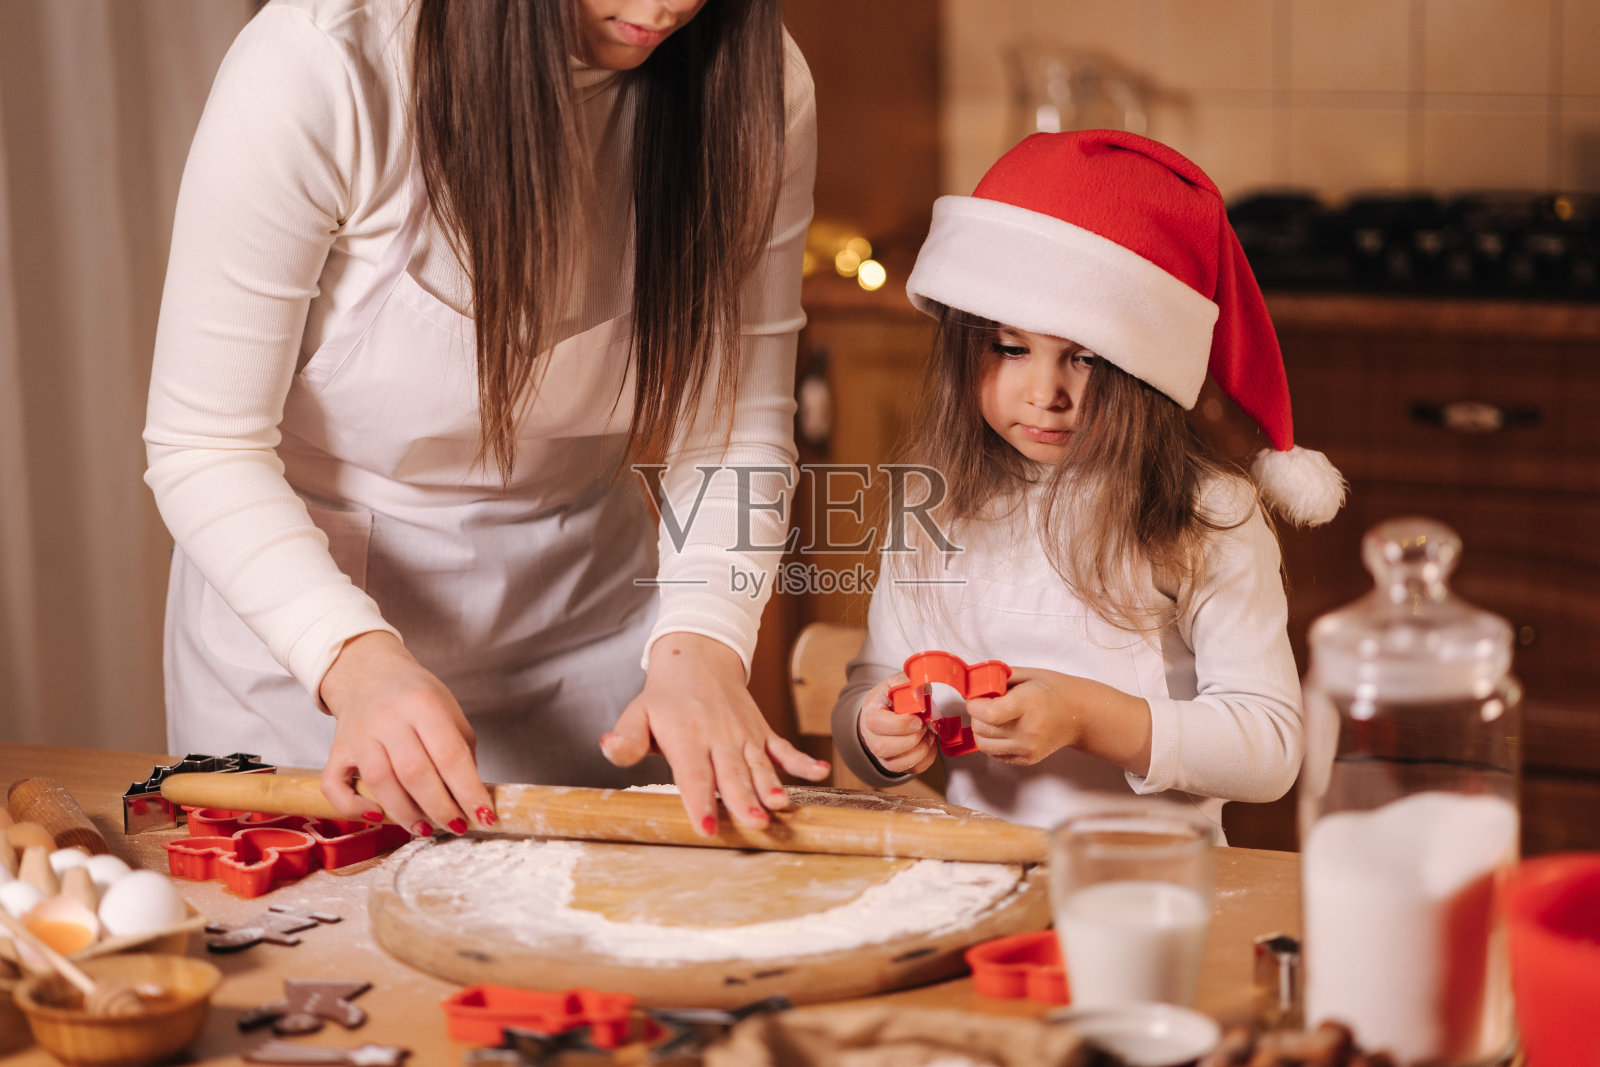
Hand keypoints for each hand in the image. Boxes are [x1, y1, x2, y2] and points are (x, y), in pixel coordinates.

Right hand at [317, 630, 493, 836]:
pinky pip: (336, 786)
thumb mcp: (449, 710)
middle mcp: (388, 717)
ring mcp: (359, 734)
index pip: (450, 754)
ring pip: (380, 782)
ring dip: (405, 814)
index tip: (484, 816)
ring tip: (426, 828)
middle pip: (414, 773)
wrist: (369, 672)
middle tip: (457, 826)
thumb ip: (461, 750)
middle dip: (440, 808)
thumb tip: (471, 798)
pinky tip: (377, 817)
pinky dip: (353, 808)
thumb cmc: (415, 696)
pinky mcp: (337, 750)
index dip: (469, 791)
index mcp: (423, 703)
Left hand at [600, 632, 829, 835]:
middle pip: (732, 774)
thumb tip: (609, 748)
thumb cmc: (666, 696)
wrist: (699, 657)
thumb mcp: (638, 713)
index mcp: (686, 736)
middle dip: (743, 801)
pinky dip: (802, 762)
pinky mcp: (761, 732)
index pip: (693, 774)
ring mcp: (744, 735)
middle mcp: (718, 737)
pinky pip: (784, 748)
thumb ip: (626, 737)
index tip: (706, 826)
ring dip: (771, 786)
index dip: (700, 800)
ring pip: (759, 765)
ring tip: (781, 806)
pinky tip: (820, 773)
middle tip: (754, 824)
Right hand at [856, 672, 938, 775]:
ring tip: (928, 734)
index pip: (876, 724)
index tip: (917, 720)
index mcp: (870, 714)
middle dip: (911, 739)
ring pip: (897, 765)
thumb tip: (923, 688)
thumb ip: (906, 682)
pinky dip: (926, 759)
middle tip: (924, 726)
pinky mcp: (896, 764)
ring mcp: (882, 755)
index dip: (899, 725)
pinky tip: (929, 743)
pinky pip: (912, 770)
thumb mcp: (896, 683)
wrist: (888, 713)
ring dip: (920, 750)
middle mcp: (871, 738)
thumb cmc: (892, 698)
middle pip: (883, 748)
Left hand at [966, 667, 1150, 770]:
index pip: (989, 713)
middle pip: (981, 728)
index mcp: (1028, 704)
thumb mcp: (1028, 675)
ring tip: (993, 716)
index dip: (975, 705)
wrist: (1080, 715)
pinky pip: (993, 753)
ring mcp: (1028, 748)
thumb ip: (998, 678)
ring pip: (983, 743)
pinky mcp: (1027, 759)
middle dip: (976, 714)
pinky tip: (1001, 728)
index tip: (977, 698)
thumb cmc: (1053, 691)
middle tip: (986, 703)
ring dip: (980, 728)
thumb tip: (972, 684)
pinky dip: (990, 741)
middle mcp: (1028, 731)